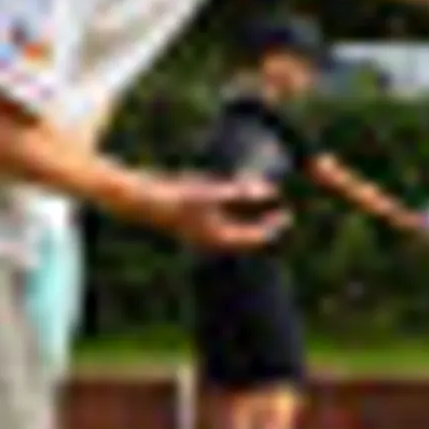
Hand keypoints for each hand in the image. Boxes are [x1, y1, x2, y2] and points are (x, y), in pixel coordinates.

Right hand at [146, 175, 289, 252]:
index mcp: (216, 237)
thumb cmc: (173, 196)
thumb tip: (267, 190)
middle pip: (246, 235)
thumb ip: (238, 191)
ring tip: (267, 203)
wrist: (140, 200)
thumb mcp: (209, 191)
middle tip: (285, 214)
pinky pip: (222, 218)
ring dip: (250, 218)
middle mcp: (211, 238)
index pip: (254, 239)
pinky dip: (234, 210)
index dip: (273, 227)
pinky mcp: (194, 220)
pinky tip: (238, 193)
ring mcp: (201, 230)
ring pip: (234, 227)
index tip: (288, 216)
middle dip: (265, 224)